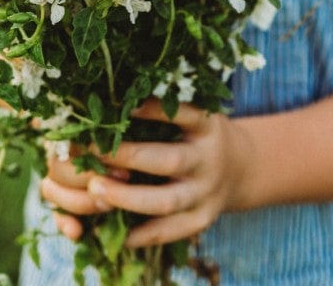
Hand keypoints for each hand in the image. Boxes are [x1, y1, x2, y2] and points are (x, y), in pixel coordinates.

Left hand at [39, 99, 239, 247]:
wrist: (241, 168)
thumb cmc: (197, 133)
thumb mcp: (192, 114)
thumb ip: (164, 109)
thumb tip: (109, 98)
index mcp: (207, 126)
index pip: (184, 114)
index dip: (153, 110)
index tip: (121, 105)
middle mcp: (208, 159)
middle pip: (169, 161)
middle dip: (128, 157)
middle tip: (92, 151)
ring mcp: (206, 193)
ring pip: (166, 201)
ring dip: (127, 198)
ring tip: (94, 191)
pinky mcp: (201, 219)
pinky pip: (169, 232)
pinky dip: (141, 234)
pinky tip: (113, 231)